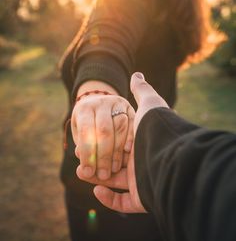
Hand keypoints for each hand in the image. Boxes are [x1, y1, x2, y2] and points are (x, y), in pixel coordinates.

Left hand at [71, 87, 134, 180]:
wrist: (98, 103)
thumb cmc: (87, 125)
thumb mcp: (79, 133)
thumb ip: (83, 147)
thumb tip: (86, 167)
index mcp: (85, 109)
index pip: (86, 131)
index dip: (87, 153)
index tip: (87, 172)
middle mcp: (101, 103)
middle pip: (104, 130)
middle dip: (104, 155)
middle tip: (103, 175)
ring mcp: (117, 103)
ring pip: (120, 127)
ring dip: (117, 150)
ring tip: (115, 169)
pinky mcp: (130, 107)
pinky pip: (132, 123)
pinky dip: (130, 138)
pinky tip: (127, 153)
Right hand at [78, 72, 168, 212]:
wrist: (172, 154)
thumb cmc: (158, 126)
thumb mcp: (150, 103)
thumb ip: (141, 90)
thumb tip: (137, 74)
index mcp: (140, 144)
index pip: (115, 144)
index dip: (100, 143)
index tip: (86, 140)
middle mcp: (141, 162)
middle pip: (111, 163)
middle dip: (94, 161)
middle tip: (80, 157)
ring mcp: (141, 181)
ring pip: (112, 182)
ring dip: (95, 178)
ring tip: (81, 171)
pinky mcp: (141, 198)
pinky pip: (122, 202)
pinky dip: (108, 198)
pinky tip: (96, 189)